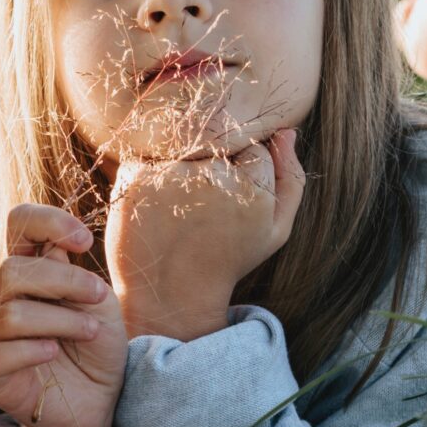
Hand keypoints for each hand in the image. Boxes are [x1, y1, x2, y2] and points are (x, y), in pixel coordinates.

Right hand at [0, 204, 125, 426]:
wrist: (99, 405)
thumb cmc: (97, 350)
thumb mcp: (98, 305)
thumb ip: (75, 275)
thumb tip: (53, 250)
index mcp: (32, 273)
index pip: (19, 225)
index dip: (47, 222)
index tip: (84, 242)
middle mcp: (5, 299)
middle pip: (13, 270)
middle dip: (64, 281)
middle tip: (98, 300)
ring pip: (11, 313)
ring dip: (61, 321)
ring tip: (89, 334)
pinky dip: (31, 350)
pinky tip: (54, 354)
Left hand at [106, 128, 304, 341]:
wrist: (170, 294)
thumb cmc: (227, 258)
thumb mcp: (274, 230)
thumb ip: (290, 179)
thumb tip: (287, 132)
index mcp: (253, 190)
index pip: (253, 147)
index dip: (242, 172)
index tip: (230, 201)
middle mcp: (213, 178)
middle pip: (218, 139)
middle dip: (213, 163)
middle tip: (202, 203)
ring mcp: (171, 177)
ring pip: (183, 142)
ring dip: (181, 164)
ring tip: (179, 205)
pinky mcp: (136, 179)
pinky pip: (148, 153)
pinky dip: (151, 172)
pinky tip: (156, 204)